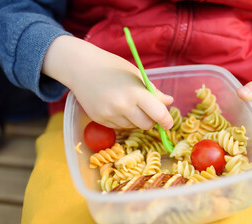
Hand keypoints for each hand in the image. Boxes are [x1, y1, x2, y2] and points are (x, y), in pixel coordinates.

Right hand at [42, 36, 173, 129]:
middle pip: (147, 125)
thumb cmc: (113, 68)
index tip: (169, 123)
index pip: (158, 114)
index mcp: (135, 93)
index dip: (166, 120)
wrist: (82, 67)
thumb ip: (153, 92)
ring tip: (128, 103)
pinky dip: (123, 120)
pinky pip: (119, 126)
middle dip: (151, 120)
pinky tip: (116, 106)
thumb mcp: (137, 75)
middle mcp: (122, 107)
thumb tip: (169, 102)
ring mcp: (110, 115)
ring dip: (136, 119)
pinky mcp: (100, 120)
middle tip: (149, 110)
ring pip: (133, 127)